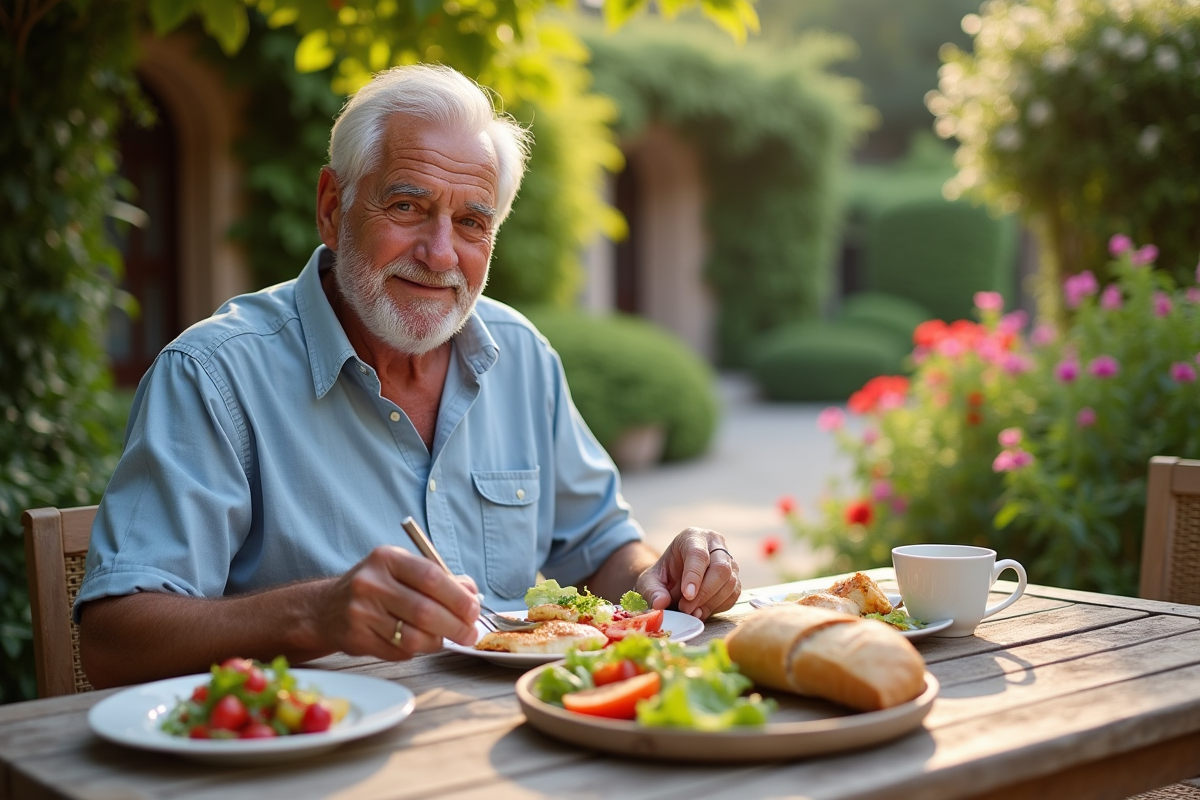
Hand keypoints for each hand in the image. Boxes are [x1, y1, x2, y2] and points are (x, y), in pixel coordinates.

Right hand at [314, 546, 479, 659]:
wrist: (327, 608)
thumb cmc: (377, 587)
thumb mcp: (403, 570)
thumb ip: (440, 579)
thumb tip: (472, 594)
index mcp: (387, 558)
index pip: (431, 576)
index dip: (458, 597)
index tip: (473, 610)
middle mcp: (371, 583)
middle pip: (425, 610)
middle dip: (456, 626)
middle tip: (470, 633)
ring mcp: (361, 612)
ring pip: (413, 636)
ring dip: (437, 641)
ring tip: (444, 638)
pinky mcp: (357, 639)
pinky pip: (399, 651)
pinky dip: (416, 650)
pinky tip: (416, 642)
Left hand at [634, 528, 740, 620]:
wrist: (674, 580)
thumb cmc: (663, 576)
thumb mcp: (649, 581)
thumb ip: (652, 591)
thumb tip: (660, 603)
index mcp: (692, 537)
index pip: (698, 554)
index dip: (694, 576)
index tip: (686, 595)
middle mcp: (715, 544)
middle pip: (720, 567)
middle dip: (704, 592)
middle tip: (686, 609)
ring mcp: (728, 560)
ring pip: (730, 582)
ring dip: (711, 602)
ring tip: (692, 612)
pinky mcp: (735, 578)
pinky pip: (734, 594)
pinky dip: (718, 606)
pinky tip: (702, 611)